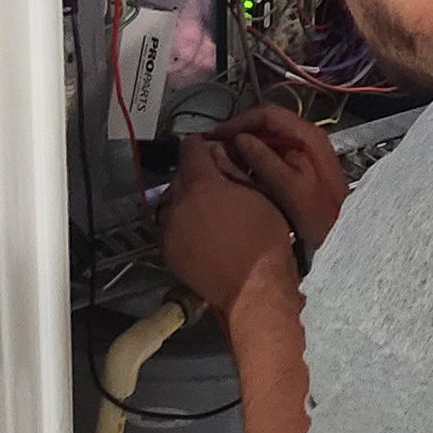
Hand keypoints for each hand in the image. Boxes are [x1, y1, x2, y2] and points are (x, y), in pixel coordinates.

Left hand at [158, 136, 298, 314]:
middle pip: (180, 175)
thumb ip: (232, 168)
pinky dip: (183, 224)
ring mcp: (169, 229)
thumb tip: (217, 153)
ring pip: (173, 202)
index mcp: (201, 184)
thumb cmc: (263, 240)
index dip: (203, 145)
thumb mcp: (258, 193)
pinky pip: (171, 227)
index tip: (211, 149)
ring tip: (210, 211)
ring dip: (187, 200)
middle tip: (217, 184)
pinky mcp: (168, 251)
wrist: (254, 288)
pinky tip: (204, 233)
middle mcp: (178, 203)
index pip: (190, 148)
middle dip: (196, 174)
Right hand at [214, 106, 348, 249]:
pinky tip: (242, 171)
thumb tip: (239, 139)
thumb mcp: (288, 186)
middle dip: (239, 133)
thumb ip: (263, 159)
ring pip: (268, 138)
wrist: (341, 231)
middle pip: (266, 124)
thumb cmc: (321, 214)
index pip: (267, 113)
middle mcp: (307, 137)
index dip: (239, 121)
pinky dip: (255, 157)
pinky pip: (272, 152)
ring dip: (245, 146)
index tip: (218, 133)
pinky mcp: (300, 164)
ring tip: (225, 159)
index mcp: (307, 136)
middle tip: (217, 147)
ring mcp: (304, 150)